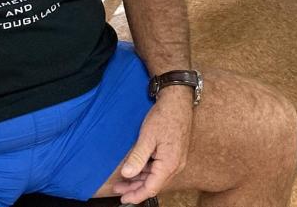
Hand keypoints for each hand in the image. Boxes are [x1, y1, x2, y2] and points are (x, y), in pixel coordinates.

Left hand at [114, 87, 192, 203]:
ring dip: (141, 180)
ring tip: (124, 181)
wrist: (178, 100)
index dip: (136, 195)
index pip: (151, 188)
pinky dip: (148, 171)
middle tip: (119, 190)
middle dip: (136, 189)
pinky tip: (137, 169)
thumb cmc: (164, 116)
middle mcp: (176, 165)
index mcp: (169, 164)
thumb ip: (137, 157)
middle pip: (154, 185)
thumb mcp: (147, 136)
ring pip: (157, 177)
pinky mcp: (175, 154)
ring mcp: (176, 160)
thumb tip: (127, 174)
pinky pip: (160, 169)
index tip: (123, 199)